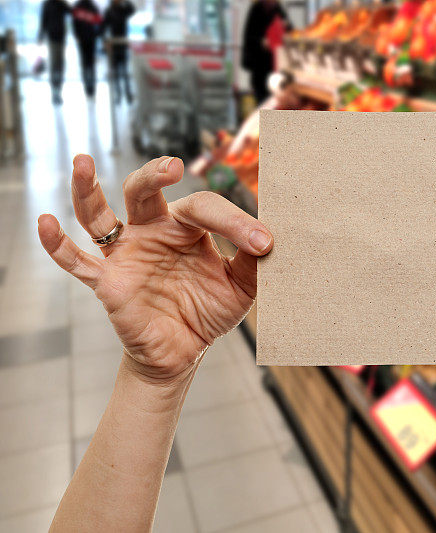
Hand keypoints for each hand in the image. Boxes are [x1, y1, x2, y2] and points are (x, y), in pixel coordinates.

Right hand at [38, 155, 272, 381]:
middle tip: (174, 166)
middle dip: (155, 173)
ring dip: (88, 189)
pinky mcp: (108, 281)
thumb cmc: (210, 310)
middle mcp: (153, 231)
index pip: (205, 208)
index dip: (236, 221)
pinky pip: (77, 261)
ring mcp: (126, 254)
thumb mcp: (242, 287)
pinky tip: (46, 223)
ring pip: (101, 216)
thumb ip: (255, 263)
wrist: (184, 351)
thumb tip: (271, 239)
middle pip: (145, 191)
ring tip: (83, 162)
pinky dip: (58, 244)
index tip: (263, 242)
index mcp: (187, 227)